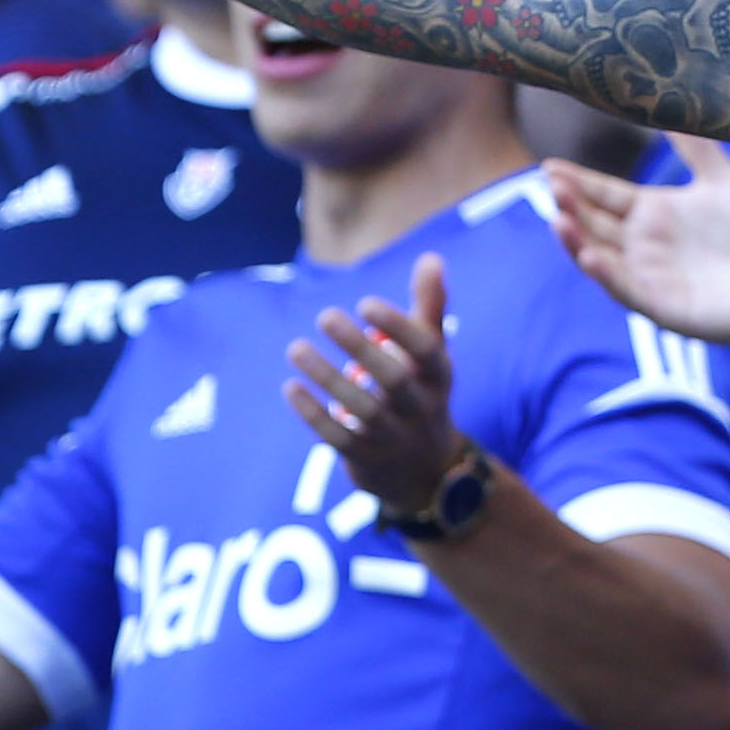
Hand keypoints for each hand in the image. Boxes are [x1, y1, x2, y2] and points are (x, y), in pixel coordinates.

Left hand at [283, 251, 466, 519]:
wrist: (425, 472)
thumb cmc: (422, 394)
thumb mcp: (433, 355)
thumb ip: (430, 306)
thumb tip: (431, 256)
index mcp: (440, 377)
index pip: (426, 351)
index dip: (398, 327)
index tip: (365, 302)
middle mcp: (422, 409)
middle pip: (393, 379)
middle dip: (359, 347)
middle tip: (325, 315)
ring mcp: (395, 439)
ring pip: (363, 410)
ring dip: (327, 377)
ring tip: (296, 347)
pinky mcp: (366, 461)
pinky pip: (339, 438)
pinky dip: (313, 414)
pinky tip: (290, 387)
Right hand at [548, 137, 729, 346]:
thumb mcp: (724, 183)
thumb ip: (698, 149)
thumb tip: (678, 105)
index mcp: (653, 214)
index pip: (604, 195)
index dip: (578, 181)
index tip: (549, 166)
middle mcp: (643, 245)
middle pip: (594, 224)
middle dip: (571, 206)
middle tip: (551, 183)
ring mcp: (650, 277)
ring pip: (600, 258)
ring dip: (577, 241)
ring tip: (559, 220)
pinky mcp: (664, 308)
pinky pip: (627, 291)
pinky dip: (607, 276)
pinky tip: (591, 258)